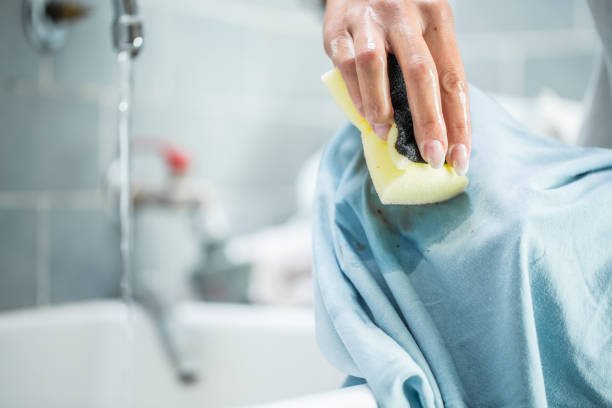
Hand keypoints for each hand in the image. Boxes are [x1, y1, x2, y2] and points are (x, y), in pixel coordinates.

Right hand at [323, 0, 470, 174]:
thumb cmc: (397, 14)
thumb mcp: (423, 28)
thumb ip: (429, 69)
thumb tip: (438, 130)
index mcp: (436, 15)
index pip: (452, 76)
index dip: (458, 121)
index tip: (460, 156)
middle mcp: (404, 13)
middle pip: (421, 72)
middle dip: (429, 122)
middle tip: (433, 157)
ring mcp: (368, 19)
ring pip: (375, 67)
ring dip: (382, 109)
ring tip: (387, 135)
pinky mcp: (338, 28)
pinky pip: (346, 66)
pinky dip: (357, 96)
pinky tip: (365, 115)